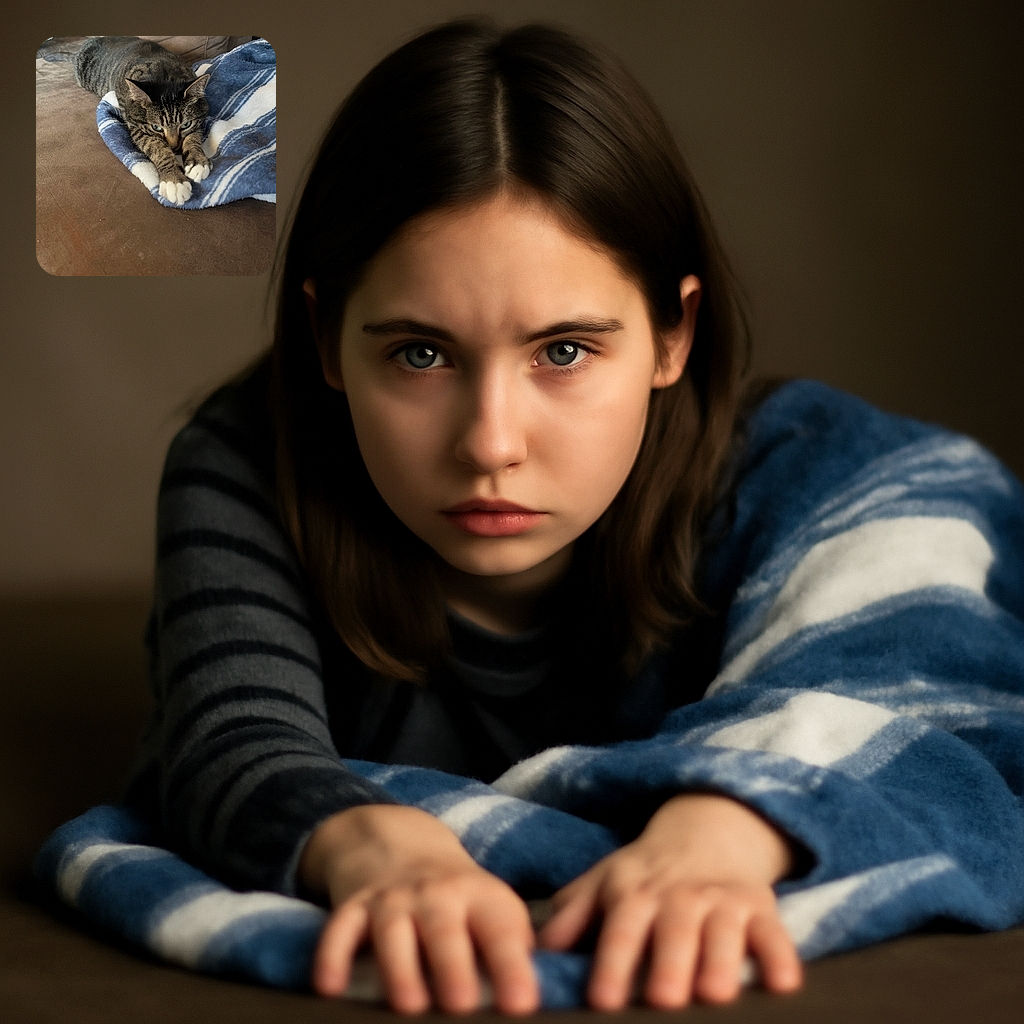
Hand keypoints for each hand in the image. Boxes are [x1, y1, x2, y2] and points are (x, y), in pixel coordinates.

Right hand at [299, 805, 537, 1014]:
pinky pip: (339, 928)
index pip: (500, 930)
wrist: (398, 840)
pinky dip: (332, 955)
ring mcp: (392, 897)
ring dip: (400, 966)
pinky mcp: (354, 905)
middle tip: (461, 1005)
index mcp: (480, 896)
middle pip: (444, 927)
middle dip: (452, 965)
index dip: (513, 966)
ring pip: (393, 929)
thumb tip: (547, 993)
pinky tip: (329, 986)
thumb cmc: (458, 895)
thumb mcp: (493, 907)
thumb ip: (515, 946)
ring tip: (408, 1005)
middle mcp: (436, 894)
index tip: (522, 1004)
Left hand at [537, 793, 801, 1009]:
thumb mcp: (602, 883)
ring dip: (720, 961)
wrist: (706, 832)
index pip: (620, 928)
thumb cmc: (645, 875)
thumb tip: (534, 952)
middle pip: (673, 931)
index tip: (602, 1000)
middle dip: (669, 964)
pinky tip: (783, 982)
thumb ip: (570, 917)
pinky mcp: (760, 907)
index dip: (611, 963)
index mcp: (633, 892)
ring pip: (723, 931)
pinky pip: (774, 931)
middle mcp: (677, 896)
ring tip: (715, 994)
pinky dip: (780, 955)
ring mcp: (720, 900)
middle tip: (663, 1001)